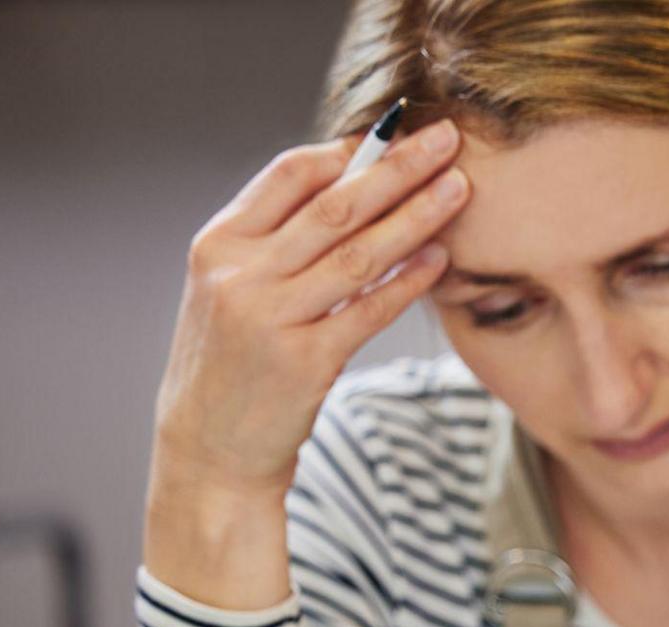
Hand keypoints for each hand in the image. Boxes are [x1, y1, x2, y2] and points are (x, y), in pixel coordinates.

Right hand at [152, 117, 467, 499]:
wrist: (208, 451)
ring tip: (460, 188)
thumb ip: (274, 241)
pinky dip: (409, 280)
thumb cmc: (230, 364)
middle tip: (446, 138)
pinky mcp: (305, 363)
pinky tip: (441, 257)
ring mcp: (271, 318)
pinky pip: (370, 309)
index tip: (395, 135)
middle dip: (397, 167)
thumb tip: (347, 184)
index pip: (289, 176)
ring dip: (416, 215)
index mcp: (218, 245)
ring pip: (359, 253)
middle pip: (334, 205)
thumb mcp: (229, 290)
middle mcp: (240, 275)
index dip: (348, 151)